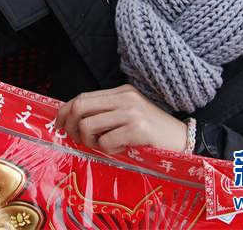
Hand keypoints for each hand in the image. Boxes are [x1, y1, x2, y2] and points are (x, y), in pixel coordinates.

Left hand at [54, 84, 187, 153]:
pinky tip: (120, 148)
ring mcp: (131, 112)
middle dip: (69, 125)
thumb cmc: (152, 133)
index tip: (59, 124)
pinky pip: (105, 142)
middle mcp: (125, 98)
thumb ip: (106, 114)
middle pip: (80, 106)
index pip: (82, 97)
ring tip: (102, 145)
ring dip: (89, 141)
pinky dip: (108, 149)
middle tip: (74, 139)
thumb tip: (73, 122)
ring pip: (88, 125)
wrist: (183, 141)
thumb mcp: (128, 115)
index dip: (65, 111)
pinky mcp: (137, 129)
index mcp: (121, 92)